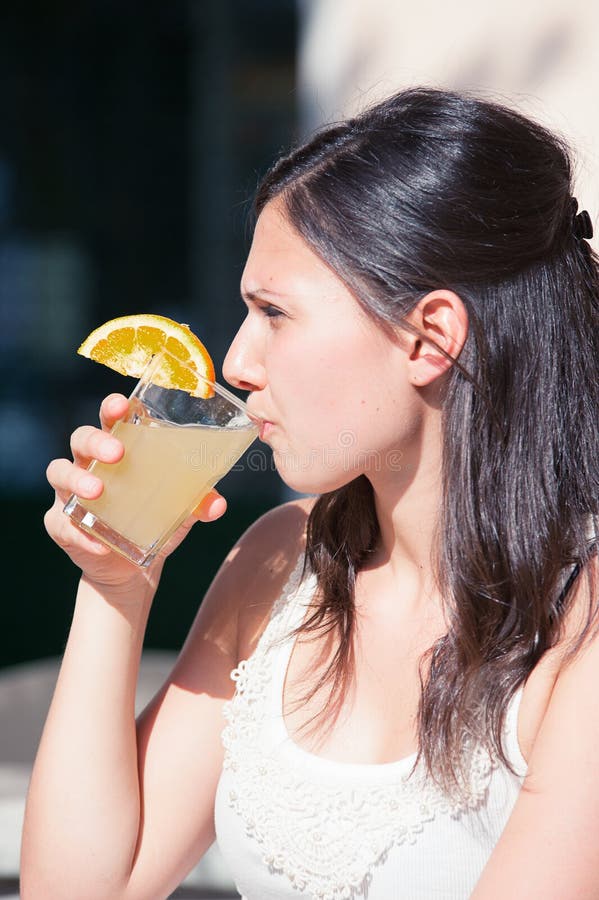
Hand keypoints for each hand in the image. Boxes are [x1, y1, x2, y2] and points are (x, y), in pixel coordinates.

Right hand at [44, 394, 226, 591]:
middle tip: (117, 453)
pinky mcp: (62, 525)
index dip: (113, 408)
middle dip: (96, 441)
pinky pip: (62, 524)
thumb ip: (198, 502)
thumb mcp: (180, 511)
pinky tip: (101, 544)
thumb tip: (217, 504)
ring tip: (97, 491)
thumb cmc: (155, 521)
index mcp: (120, 451)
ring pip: (59, 472)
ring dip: (77, 479)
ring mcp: (71, 493)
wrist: (133, 570)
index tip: (122, 405)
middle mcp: (90, 464)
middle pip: (81, 438)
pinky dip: (80, 533)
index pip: (111, 419)